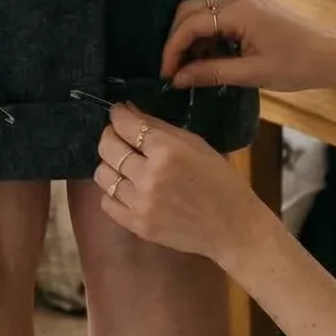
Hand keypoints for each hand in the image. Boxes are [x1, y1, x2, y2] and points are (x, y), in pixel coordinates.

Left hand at [95, 105, 256, 264]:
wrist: (232, 227)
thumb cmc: (220, 181)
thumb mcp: (196, 144)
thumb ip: (158, 126)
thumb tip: (128, 109)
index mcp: (167, 151)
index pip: (125, 125)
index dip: (117, 115)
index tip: (118, 112)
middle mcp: (149, 176)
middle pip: (108, 147)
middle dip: (110, 135)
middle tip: (119, 136)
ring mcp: (141, 203)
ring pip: (102, 175)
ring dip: (109, 164)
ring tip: (123, 164)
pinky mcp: (137, 225)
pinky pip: (106, 203)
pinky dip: (112, 192)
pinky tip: (126, 188)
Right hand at [160, 0, 335, 94]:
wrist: (333, 55)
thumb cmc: (298, 66)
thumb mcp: (252, 74)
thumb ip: (211, 72)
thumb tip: (177, 79)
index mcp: (240, 11)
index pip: (192, 23)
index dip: (173, 48)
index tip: (166, 74)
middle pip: (190, 10)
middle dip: (177, 39)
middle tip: (173, 70)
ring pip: (202, 10)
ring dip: (191, 37)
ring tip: (191, 67)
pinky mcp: (251, 4)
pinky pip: (217, 13)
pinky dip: (207, 33)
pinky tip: (210, 56)